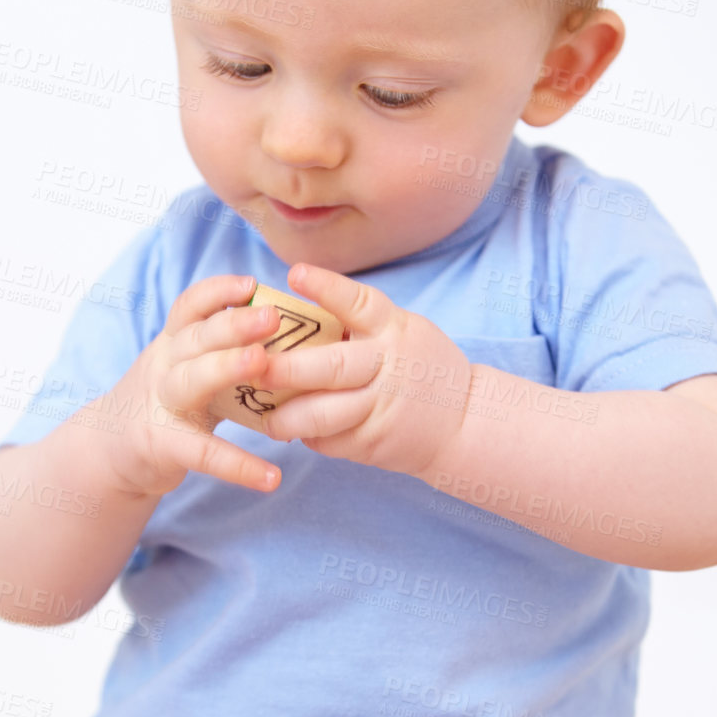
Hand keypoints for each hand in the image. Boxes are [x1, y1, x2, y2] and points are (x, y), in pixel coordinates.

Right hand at [97, 274, 284, 497]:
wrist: (109, 452)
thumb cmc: (166, 406)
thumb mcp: (186, 370)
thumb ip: (224, 354)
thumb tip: (293, 340)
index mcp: (173, 344)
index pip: (191, 307)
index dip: (218, 292)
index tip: (252, 283)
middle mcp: (164, 367)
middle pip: (197, 337)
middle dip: (234, 323)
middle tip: (272, 315)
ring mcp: (161, 405)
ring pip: (192, 379)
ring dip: (227, 366)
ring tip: (264, 362)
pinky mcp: (163, 446)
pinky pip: (203, 453)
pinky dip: (238, 465)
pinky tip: (271, 478)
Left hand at [249, 262, 472, 479]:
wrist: (463, 422)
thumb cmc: (418, 367)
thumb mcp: (401, 332)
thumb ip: (359, 326)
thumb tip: (291, 318)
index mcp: (393, 328)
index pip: (359, 302)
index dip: (326, 288)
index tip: (295, 274)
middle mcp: (388, 365)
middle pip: (331, 366)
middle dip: (286, 369)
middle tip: (253, 367)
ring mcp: (382, 406)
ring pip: (324, 413)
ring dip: (287, 417)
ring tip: (265, 419)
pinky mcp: (375, 441)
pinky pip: (331, 440)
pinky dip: (309, 436)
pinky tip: (298, 431)